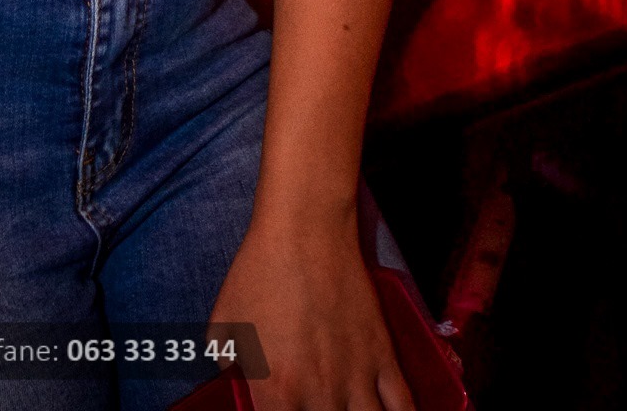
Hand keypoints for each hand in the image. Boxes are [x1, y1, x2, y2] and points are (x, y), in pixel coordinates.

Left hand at [206, 214, 414, 410]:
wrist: (305, 232)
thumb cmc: (259, 272)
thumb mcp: (224, 323)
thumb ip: (230, 368)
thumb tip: (240, 385)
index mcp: (277, 391)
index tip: (280, 407)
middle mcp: (320, 395)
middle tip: (312, 401)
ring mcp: (357, 379)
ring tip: (347, 409)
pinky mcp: (383, 358)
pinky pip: (403, 408)